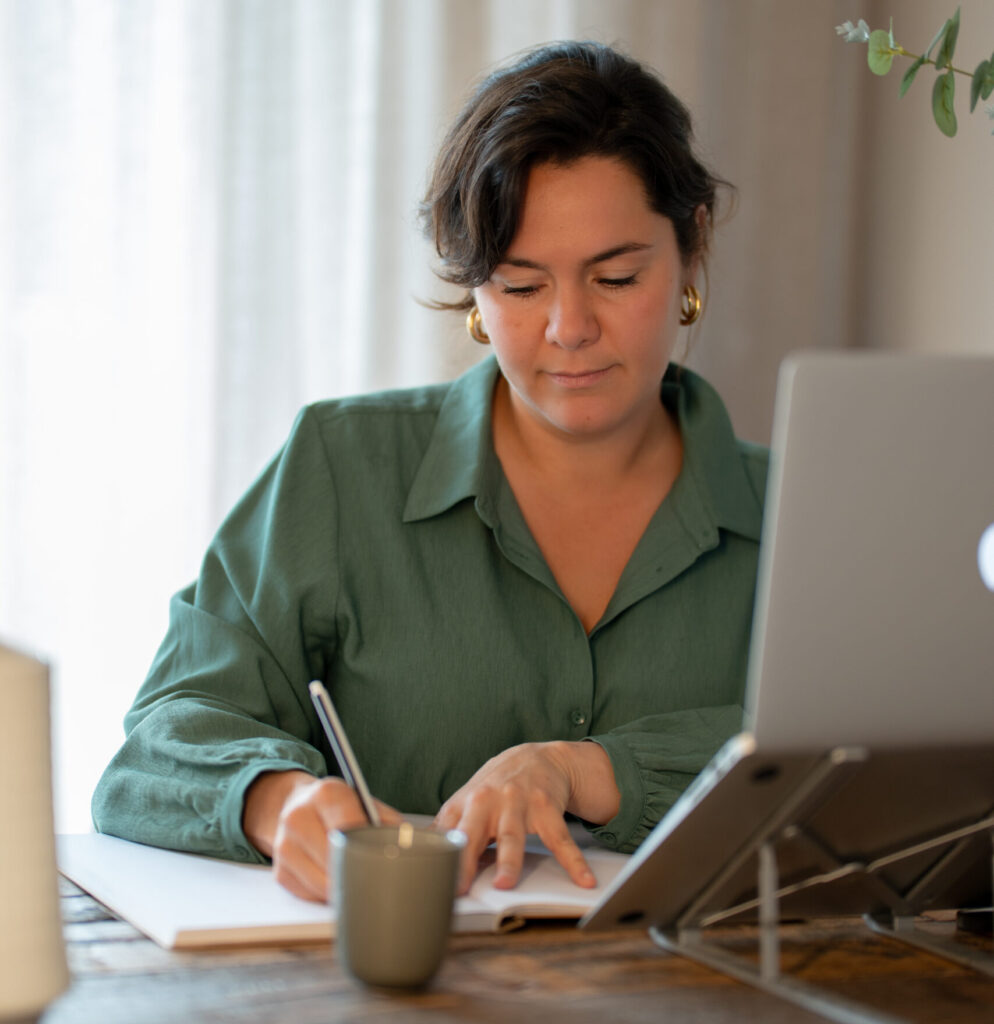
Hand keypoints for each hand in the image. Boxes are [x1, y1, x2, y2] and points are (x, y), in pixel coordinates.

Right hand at [242, 770, 401, 901]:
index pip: (347, 827)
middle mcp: (298, 817)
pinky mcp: (279, 871)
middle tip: (380, 885)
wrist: (294, 804)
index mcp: (326, 794)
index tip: (385, 865)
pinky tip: (339, 885)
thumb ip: (387, 822)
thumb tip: (415, 848)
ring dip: (343, 891)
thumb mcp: (364, 801)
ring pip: (320, 884)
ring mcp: (284, 846)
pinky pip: (309, 895)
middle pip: (333, 860)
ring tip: (362, 887)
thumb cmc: (339, 805)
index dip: (367, 850)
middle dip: (357, 875)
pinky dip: (327, 896)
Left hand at [434, 741, 617, 894]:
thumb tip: (420, 848)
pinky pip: (560, 839)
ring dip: (510, 860)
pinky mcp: (548, 809)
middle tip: (459, 885)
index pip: (450, 833)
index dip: (440, 856)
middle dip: (466, 857)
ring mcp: (521, 804)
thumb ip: (447, 825)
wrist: (538, 758)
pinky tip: (583, 879)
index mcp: (468, 803)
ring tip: (506, 884)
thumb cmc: (498, 784)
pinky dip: (574, 861)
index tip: (433, 881)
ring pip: (514, 835)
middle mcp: (491, 801)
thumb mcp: (468, 798)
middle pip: (476, 832)